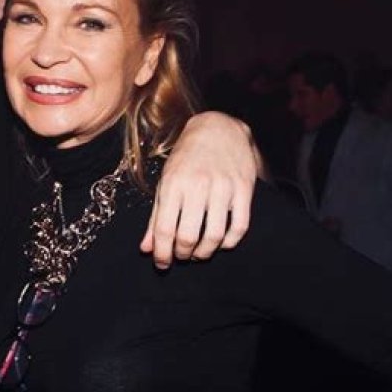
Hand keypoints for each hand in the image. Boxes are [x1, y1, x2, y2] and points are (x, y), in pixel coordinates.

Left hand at [140, 111, 262, 267]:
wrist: (218, 128)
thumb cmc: (186, 159)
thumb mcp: (165, 183)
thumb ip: (155, 217)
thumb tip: (146, 249)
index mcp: (173, 184)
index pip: (164, 228)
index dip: (162, 252)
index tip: (162, 263)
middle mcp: (197, 185)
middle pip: (188, 236)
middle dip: (182, 254)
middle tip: (181, 256)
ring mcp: (223, 187)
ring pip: (215, 235)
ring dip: (205, 252)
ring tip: (198, 253)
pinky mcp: (244, 189)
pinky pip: (239, 226)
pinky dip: (230, 242)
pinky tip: (221, 243)